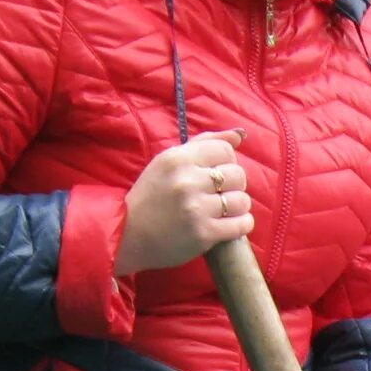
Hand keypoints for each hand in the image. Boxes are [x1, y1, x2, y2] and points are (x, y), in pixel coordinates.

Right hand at [117, 133, 249, 276]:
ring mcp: (196, 208)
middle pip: (237, 175)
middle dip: (234, 185)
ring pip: (242, 200)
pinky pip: (241, 225)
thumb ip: (203, 144)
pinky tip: (230, 225)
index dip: (227, 162)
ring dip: (238, 206)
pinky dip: (242, 225)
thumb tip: (239, 135)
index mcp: (177, 159)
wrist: (127, 235)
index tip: (217, 172)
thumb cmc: (150, 196)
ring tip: (224, 210)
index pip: (225, 150)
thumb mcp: (167, 161)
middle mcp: (187, 181)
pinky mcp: (204, 234)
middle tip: (221, 194)